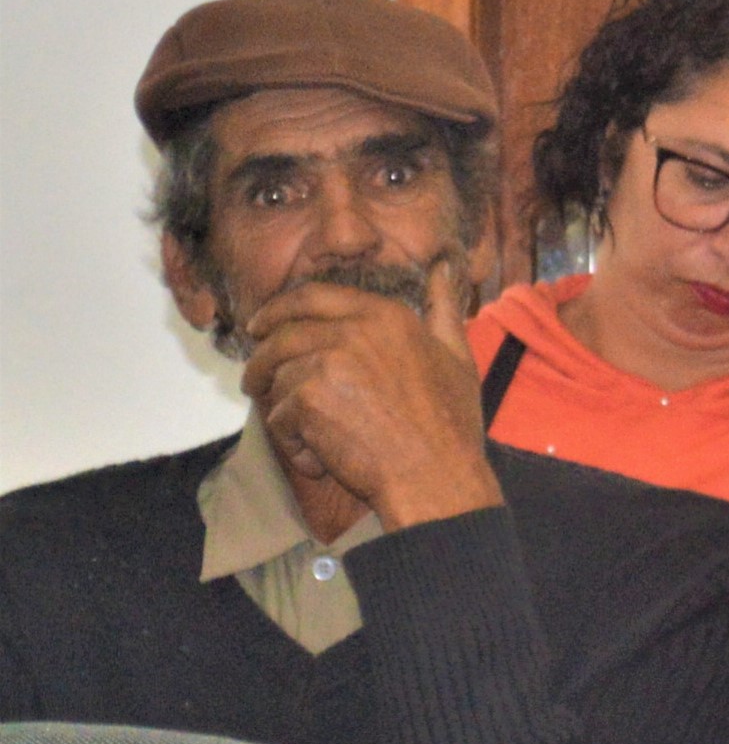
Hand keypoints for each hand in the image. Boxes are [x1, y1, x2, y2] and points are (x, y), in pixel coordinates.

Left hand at [241, 261, 501, 531]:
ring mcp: (327, 362)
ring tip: (306, 436)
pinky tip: (321, 460)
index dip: (277, 309)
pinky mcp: (307, 399)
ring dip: (282, 410)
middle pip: (280, 335)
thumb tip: (443, 266)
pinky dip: (293, 444)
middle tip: (255, 383)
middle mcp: (354, 330)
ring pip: (275, 378)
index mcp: (386, 315)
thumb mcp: (458, 356)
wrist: (436, 477)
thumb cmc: (451, 425)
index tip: (259, 326)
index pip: (311, 296)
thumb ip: (443, 308)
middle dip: (260, 360)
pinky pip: (277, 416)